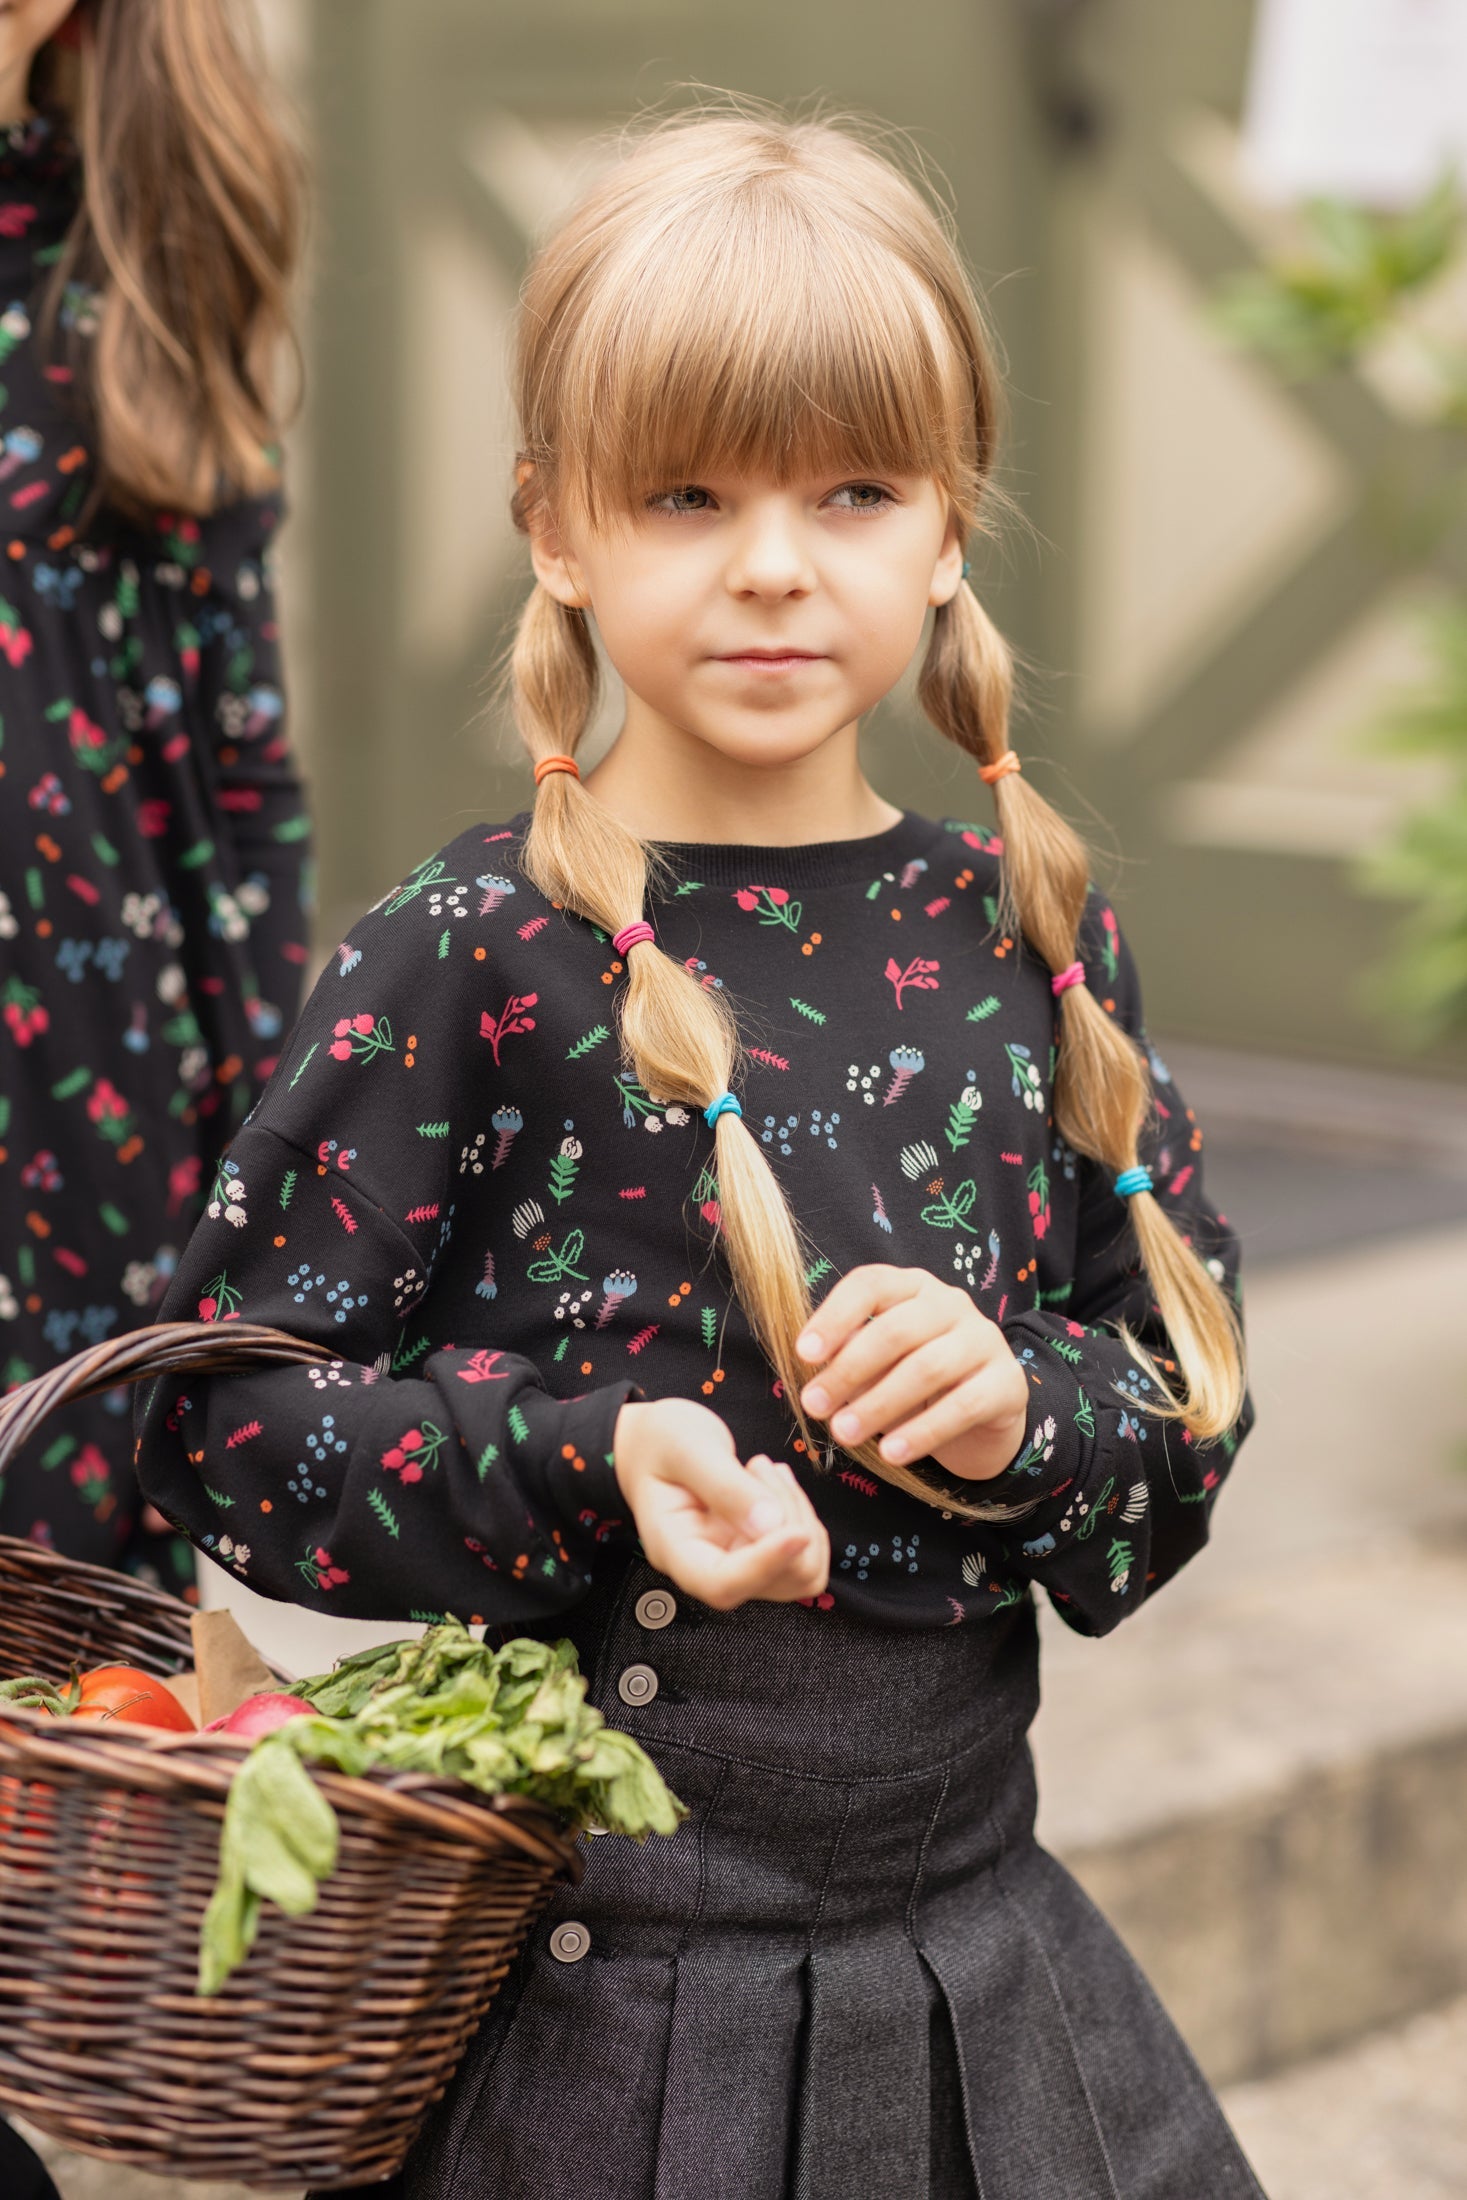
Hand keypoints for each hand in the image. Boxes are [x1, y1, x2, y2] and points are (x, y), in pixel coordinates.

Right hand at [613, 1397, 829, 1609]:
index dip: (766, 1564)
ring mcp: (735, 1560)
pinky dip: (803, 1516)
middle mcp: (706, 1565)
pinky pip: (801, 1552)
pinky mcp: (756, 1548)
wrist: (652, 1443)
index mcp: (675, 1548)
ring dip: (800, 1518)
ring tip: (768, 1472)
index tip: (798, 1532)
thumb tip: (772, 1524)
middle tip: (763, 1469)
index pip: (722, 1583)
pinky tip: (776, 1483)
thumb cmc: (657, 1442)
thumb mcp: (685, 1447)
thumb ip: (726, 1485)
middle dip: (790, 1523)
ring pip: (797, 1571)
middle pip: (772, 1582)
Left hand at [797, 1265, 1027, 1482]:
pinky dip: (922, 1432)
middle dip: (848, 1370)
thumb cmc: (916, 1380)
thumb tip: (811, 1370)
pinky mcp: (1008, 1383)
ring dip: (878, 1404)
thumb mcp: (878, 1364)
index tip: (803, 1355)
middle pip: (896, 1330)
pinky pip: (963, 1406)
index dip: (834, 1317)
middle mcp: (952, 1304)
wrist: (984, 1414)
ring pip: (927, 1368)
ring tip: (843, 1434)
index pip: (871, 1284)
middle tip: (814, 1406)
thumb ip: (849, 1357)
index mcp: (913, 1287)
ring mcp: (984, 1340)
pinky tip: (891, 1453)